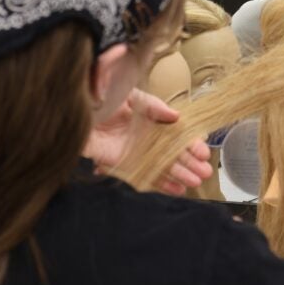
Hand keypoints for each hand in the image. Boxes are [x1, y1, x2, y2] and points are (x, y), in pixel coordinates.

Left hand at [83, 88, 212, 195]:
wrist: (79, 108)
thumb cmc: (103, 96)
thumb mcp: (133, 95)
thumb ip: (155, 106)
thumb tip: (176, 116)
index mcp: (150, 118)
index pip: (176, 133)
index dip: (189, 143)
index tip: (203, 152)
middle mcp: (145, 137)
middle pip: (172, 152)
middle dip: (189, 162)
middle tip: (205, 172)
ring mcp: (135, 151)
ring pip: (162, 166)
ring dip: (179, 175)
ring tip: (195, 182)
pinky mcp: (123, 163)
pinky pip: (144, 175)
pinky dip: (160, 183)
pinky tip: (176, 189)